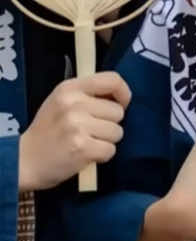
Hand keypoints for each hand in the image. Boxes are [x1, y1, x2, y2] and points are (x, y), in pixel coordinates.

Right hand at [18, 73, 131, 190]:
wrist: (26, 159)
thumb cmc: (48, 130)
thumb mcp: (61, 101)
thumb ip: (87, 95)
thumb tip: (120, 98)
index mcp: (70, 88)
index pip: (113, 80)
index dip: (124, 94)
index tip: (120, 105)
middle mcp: (74, 103)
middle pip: (118, 112)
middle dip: (110, 124)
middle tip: (90, 131)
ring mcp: (77, 125)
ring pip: (117, 132)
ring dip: (106, 141)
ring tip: (87, 142)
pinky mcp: (82, 147)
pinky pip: (111, 150)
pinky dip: (102, 156)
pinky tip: (86, 154)